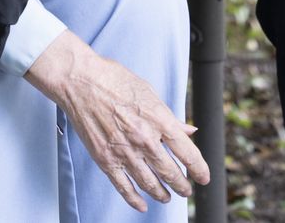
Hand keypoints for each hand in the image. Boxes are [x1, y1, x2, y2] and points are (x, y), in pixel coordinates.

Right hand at [25, 32, 208, 210]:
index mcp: (158, 119)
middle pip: (170, 172)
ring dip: (162, 194)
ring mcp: (124, 151)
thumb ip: (170, 116)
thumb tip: (188, 131)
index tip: (204, 177)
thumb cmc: (114, 80)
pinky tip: (143, 205)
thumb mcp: (149, 93)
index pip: (187, 152)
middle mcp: (144, 139)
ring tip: (168, 197)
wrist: (80, 82)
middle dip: (182, 185)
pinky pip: (123, 187)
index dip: (199, 168)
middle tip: (186, 190)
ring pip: (149, 183)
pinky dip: (135, 199)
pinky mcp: (105, 159)